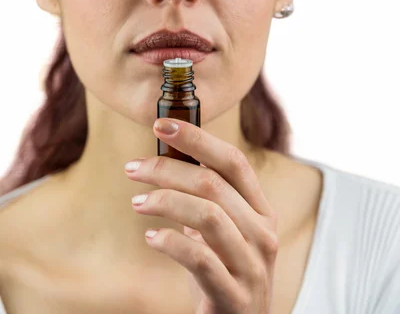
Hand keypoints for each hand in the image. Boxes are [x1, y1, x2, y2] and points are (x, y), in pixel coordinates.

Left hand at [125, 118, 278, 313]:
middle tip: (133, 168)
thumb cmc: (224, 272)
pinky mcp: (235, 296)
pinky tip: (152, 237)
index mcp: (261, 210)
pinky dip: (170, 242)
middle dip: (167, 168)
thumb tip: (168, 156)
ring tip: (137, 201)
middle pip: (214, 183)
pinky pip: (200, 259)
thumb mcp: (221, 232)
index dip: (197, 138)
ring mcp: (253, 265)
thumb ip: (206, 198)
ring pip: (207, 215)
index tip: (161, 125)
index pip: (233, 161)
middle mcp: (263, 233)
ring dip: (164, 200)